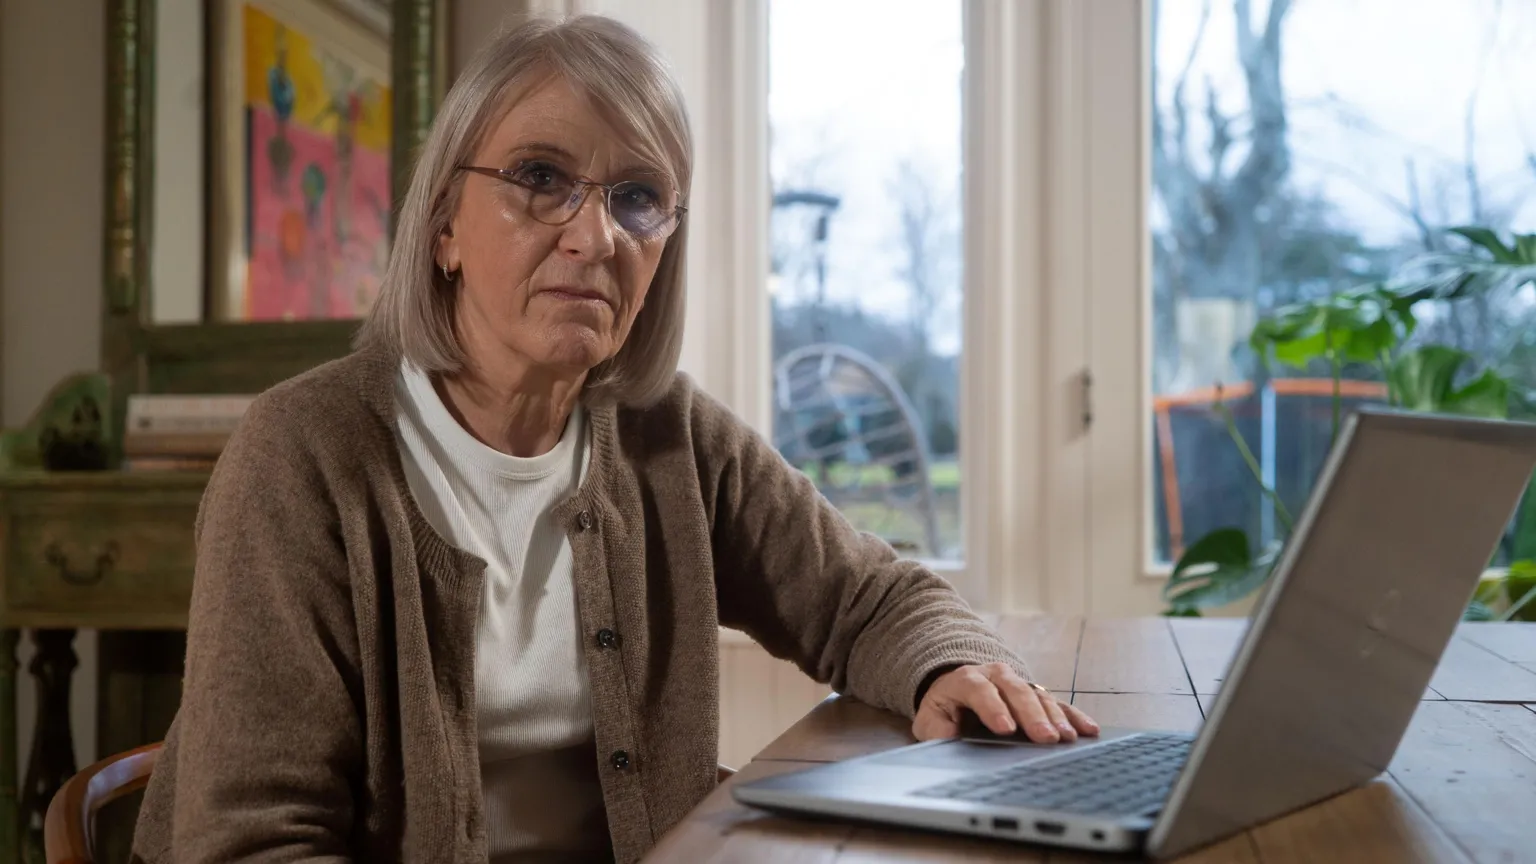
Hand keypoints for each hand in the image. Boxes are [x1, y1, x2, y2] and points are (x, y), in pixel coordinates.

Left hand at [913, 663, 1099, 743]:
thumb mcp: (931, 720)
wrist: (959, 689)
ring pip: (1038, 695)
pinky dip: (1073, 717)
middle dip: (1032, 715)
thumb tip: (950, 742)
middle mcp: (995, 675)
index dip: (993, 708)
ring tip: (1067, 738)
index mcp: (966, 680)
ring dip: (1055, 717)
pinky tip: (1088, 730)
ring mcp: (1019, 683)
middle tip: (1045, 738)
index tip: (1006, 729)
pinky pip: (1058, 704)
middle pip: (1015, 691)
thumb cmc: (945, 710)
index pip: (979, 690)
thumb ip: (938, 731)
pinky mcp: (1037, 695)